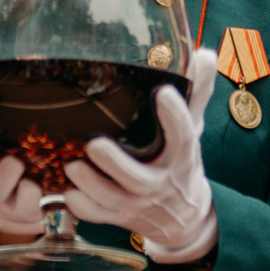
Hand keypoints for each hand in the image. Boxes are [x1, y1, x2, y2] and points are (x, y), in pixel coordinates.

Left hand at [63, 46, 217, 262]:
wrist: (184, 218)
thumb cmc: (181, 161)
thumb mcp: (194, 128)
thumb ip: (197, 91)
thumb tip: (203, 52)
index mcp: (180, 156)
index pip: (184, 136)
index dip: (175, 116)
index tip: (164, 92)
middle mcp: (159, 182)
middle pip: (139, 179)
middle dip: (115, 164)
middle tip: (94, 144)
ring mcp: (137, 203)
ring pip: (111, 200)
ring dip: (90, 185)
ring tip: (71, 166)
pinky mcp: (119, 216)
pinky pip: (97, 216)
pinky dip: (81, 206)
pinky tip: (66, 190)